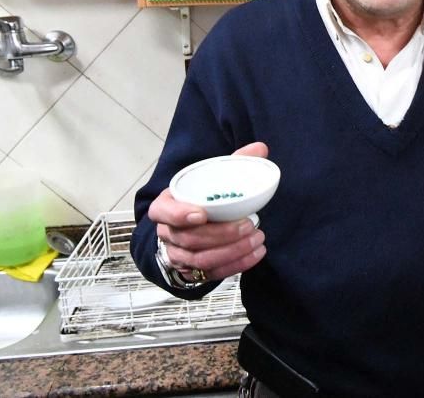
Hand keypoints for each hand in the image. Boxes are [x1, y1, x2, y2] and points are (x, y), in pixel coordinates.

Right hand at [148, 141, 268, 281]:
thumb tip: (260, 149)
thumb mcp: (209, 178)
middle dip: (221, 234)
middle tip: (249, 225)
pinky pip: (213, 274)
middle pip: (189, 238)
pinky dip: (236, 265)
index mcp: (165, 206)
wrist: (189, 225)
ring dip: (232, 251)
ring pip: (201, 259)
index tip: (202, 214)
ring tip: (257, 238)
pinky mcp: (193, 272)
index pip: (163, 212)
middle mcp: (168, 233)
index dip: (179, 215)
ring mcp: (178, 255)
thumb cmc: (200, 198)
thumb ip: (234, 163)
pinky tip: (256, 254)